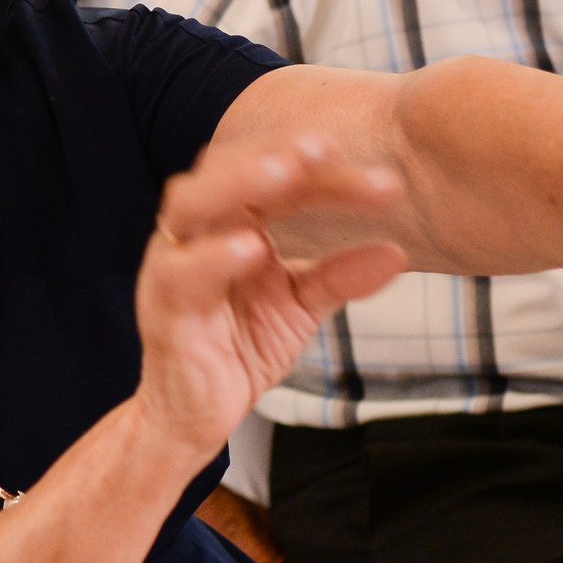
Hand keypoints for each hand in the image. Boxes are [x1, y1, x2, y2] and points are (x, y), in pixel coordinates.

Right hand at [132, 138, 408, 460]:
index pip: (276, 181)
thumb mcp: (300, 306)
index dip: (326, 175)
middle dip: (272, 152)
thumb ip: (339, 276)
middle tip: (323, 147)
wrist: (194, 415)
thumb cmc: (238, 346)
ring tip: (284, 172)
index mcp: (231, 222)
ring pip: (190, 205)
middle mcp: (197, 232)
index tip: (382, 180)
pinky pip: (180, 274)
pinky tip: (249, 248)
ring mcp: (173, 265)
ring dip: (237, 183)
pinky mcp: (164, 308)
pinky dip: (212, 256)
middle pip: (226, 171)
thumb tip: (398, 251)